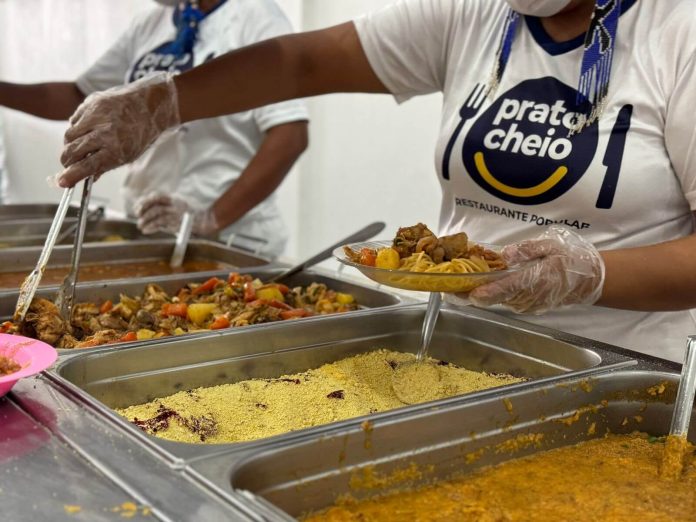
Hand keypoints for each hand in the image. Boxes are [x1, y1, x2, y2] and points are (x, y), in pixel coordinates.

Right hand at [57, 72, 178, 187]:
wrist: (150, 105)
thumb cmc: (140, 134)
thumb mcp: (128, 155)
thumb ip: (105, 166)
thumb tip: (86, 178)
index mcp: (115, 149)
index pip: (86, 166)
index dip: (71, 175)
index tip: (63, 182)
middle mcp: (104, 132)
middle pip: (72, 151)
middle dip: (67, 161)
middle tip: (68, 164)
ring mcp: (96, 115)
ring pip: (69, 135)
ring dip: (70, 144)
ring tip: (80, 146)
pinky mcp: (91, 103)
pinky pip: (74, 120)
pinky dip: (76, 128)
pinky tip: (87, 130)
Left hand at [134, 193, 218, 235]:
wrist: (204, 220)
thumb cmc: (189, 213)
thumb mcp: (178, 203)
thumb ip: (165, 204)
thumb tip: (148, 209)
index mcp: (173, 198)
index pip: (155, 196)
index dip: (144, 201)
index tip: (138, 207)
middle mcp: (174, 203)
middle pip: (154, 204)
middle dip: (143, 210)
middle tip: (138, 216)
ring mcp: (175, 212)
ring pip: (156, 213)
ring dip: (145, 220)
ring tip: (140, 225)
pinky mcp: (175, 222)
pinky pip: (160, 223)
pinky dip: (151, 227)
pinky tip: (146, 230)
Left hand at [468, 225, 604, 313]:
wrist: (592, 280)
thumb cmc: (572, 260)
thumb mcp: (551, 246)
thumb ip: (528, 250)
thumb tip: (506, 255)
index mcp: (534, 280)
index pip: (503, 289)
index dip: (482, 293)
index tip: (464, 292)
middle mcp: (528, 297)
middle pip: (493, 298)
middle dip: (471, 292)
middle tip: (448, 286)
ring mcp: (527, 304)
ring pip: (497, 300)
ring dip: (479, 293)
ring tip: (457, 282)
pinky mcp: (528, 305)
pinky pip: (505, 300)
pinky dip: (492, 293)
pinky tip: (480, 284)